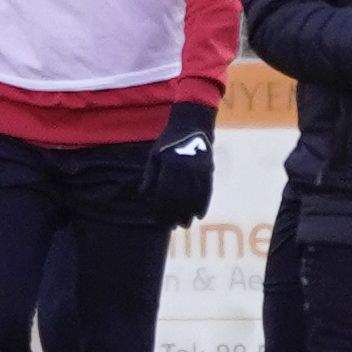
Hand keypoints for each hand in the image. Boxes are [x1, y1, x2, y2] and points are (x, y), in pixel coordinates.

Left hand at [141, 101, 217, 227]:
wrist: (191, 124)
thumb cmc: (168, 140)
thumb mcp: (154, 155)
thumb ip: (149, 176)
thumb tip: (142, 195)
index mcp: (169, 165)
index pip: (164, 193)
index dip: (161, 209)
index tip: (159, 220)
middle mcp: (184, 169)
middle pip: (179, 199)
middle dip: (175, 215)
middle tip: (172, 227)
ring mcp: (198, 170)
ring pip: (193, 197)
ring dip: (189, 214)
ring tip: (185, 225)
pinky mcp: (208, 170)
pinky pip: (207, 191)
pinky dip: (204, 205)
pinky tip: (200, 215)